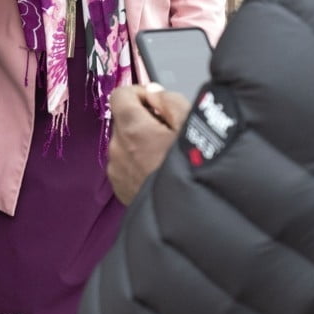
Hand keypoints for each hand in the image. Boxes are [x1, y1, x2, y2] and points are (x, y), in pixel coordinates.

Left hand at [107, 84, 190, 203]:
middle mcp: (118, 148)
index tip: (158, 102)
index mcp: (133, 129)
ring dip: (143, 143)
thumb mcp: (194, 126)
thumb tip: (154, 93)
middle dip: (145, 120)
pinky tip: (162, 172)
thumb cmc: (197, 172)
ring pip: (125, 144)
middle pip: (124, 120)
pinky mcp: (120, 188)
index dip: (140, 93)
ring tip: (170, 156)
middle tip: (172, 133)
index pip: (120, 95)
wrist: (192, 220)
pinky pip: (126, 165)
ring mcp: (116, 170)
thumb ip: (171, 101)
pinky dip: (140, 163)